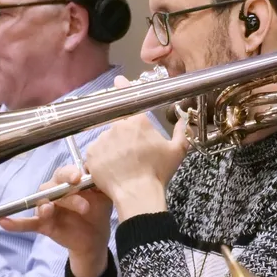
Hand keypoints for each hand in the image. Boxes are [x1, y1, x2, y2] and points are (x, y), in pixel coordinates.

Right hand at [0, 164, 113, 276]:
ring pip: (42, 202)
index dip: (70, 174)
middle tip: (84, 207)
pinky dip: (16, 223)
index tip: (78, 178)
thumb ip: (100, 184)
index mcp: (69, 181)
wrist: (97, 237)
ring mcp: (48, 208)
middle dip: (67, 195)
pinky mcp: (43, 224)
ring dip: (47, 207)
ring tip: (48, 211)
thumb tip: (100, 173)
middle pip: (53, 186)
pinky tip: (4, 222)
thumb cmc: (98, 210)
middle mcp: (55, 191)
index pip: (65, 173)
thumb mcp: (104, 196)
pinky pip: (27, 223)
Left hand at [83, 85, 188, 219]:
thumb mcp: (177, 151)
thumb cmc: (158, 173)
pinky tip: (111, 170)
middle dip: (122, 135)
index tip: (118, 81)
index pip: (128, 98)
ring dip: (112, 147)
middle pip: (118, 124)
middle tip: (130, 153)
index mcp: (138, 122)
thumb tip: (184, 120)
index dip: (123, 88)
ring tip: (121, 165)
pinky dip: (101, 159)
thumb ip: (181, 132)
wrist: (138, 194)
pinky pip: (95, 152)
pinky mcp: (91, 154)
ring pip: (106, 139)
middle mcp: (118, 126)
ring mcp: (102, 139)